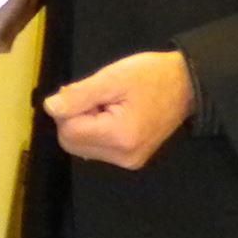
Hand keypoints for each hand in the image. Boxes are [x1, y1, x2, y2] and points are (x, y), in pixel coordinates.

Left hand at [44, 50, 192, 169]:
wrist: (186, 85)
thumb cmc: (151, 76)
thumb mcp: (112, 78)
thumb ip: (79, 95)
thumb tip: (51, 108)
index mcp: (119, 137)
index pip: (68, 131)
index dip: (70, 108)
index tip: (90, 92)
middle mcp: (123, 157)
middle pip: (72, 143)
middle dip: (76, 118)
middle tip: (100, 97)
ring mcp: (129, 161)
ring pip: (82, 146)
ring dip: (86, 124)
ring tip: (109, 105)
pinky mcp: (131, 159)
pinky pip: (97, 148)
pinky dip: (96, 131)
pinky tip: (113, 115)